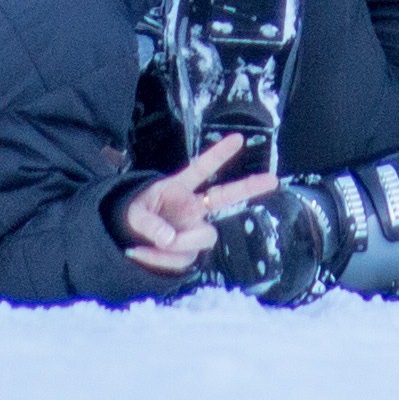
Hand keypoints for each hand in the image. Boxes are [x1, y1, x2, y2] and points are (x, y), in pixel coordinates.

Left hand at [113, 136, 270, 280]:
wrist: (125, 239)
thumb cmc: (133, 215)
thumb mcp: (132, 213)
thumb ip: (149, 223)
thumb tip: (169, 239)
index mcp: (177, 188)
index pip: (200, 169)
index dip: (218, 154)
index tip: (239, 138)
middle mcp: (192, 207)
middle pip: (224, 196)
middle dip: (248, 188)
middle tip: (273, 180)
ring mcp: (194, 229)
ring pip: (203, 238)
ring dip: (179, 246)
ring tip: (143, 246)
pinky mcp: (189, 251)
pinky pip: (184, 260)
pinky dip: (162, 261)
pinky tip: (143, 255)